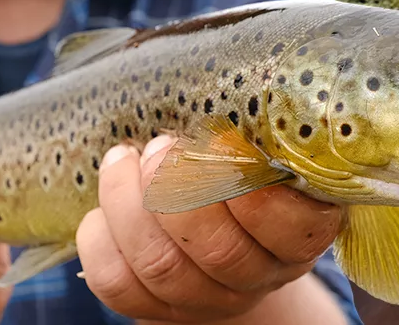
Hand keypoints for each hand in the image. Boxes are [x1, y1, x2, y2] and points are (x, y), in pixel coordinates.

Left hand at [77, 135, 345, 322]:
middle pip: (219, 251)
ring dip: (129, 203)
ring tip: (123, 159)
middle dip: (179, 189)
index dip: (253, 188)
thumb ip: (255, 137)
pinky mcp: (155, 309)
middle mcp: (258, 278)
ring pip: (160, 265)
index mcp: (298, 238)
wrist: (213, 230)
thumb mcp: (262, 154)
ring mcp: (206, 300)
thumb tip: (229, 96)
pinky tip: (103, 206)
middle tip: (163, 147)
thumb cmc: (240, 173)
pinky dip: (101, 237)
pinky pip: (116, 282)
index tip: (221, 141)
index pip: (293, 230)